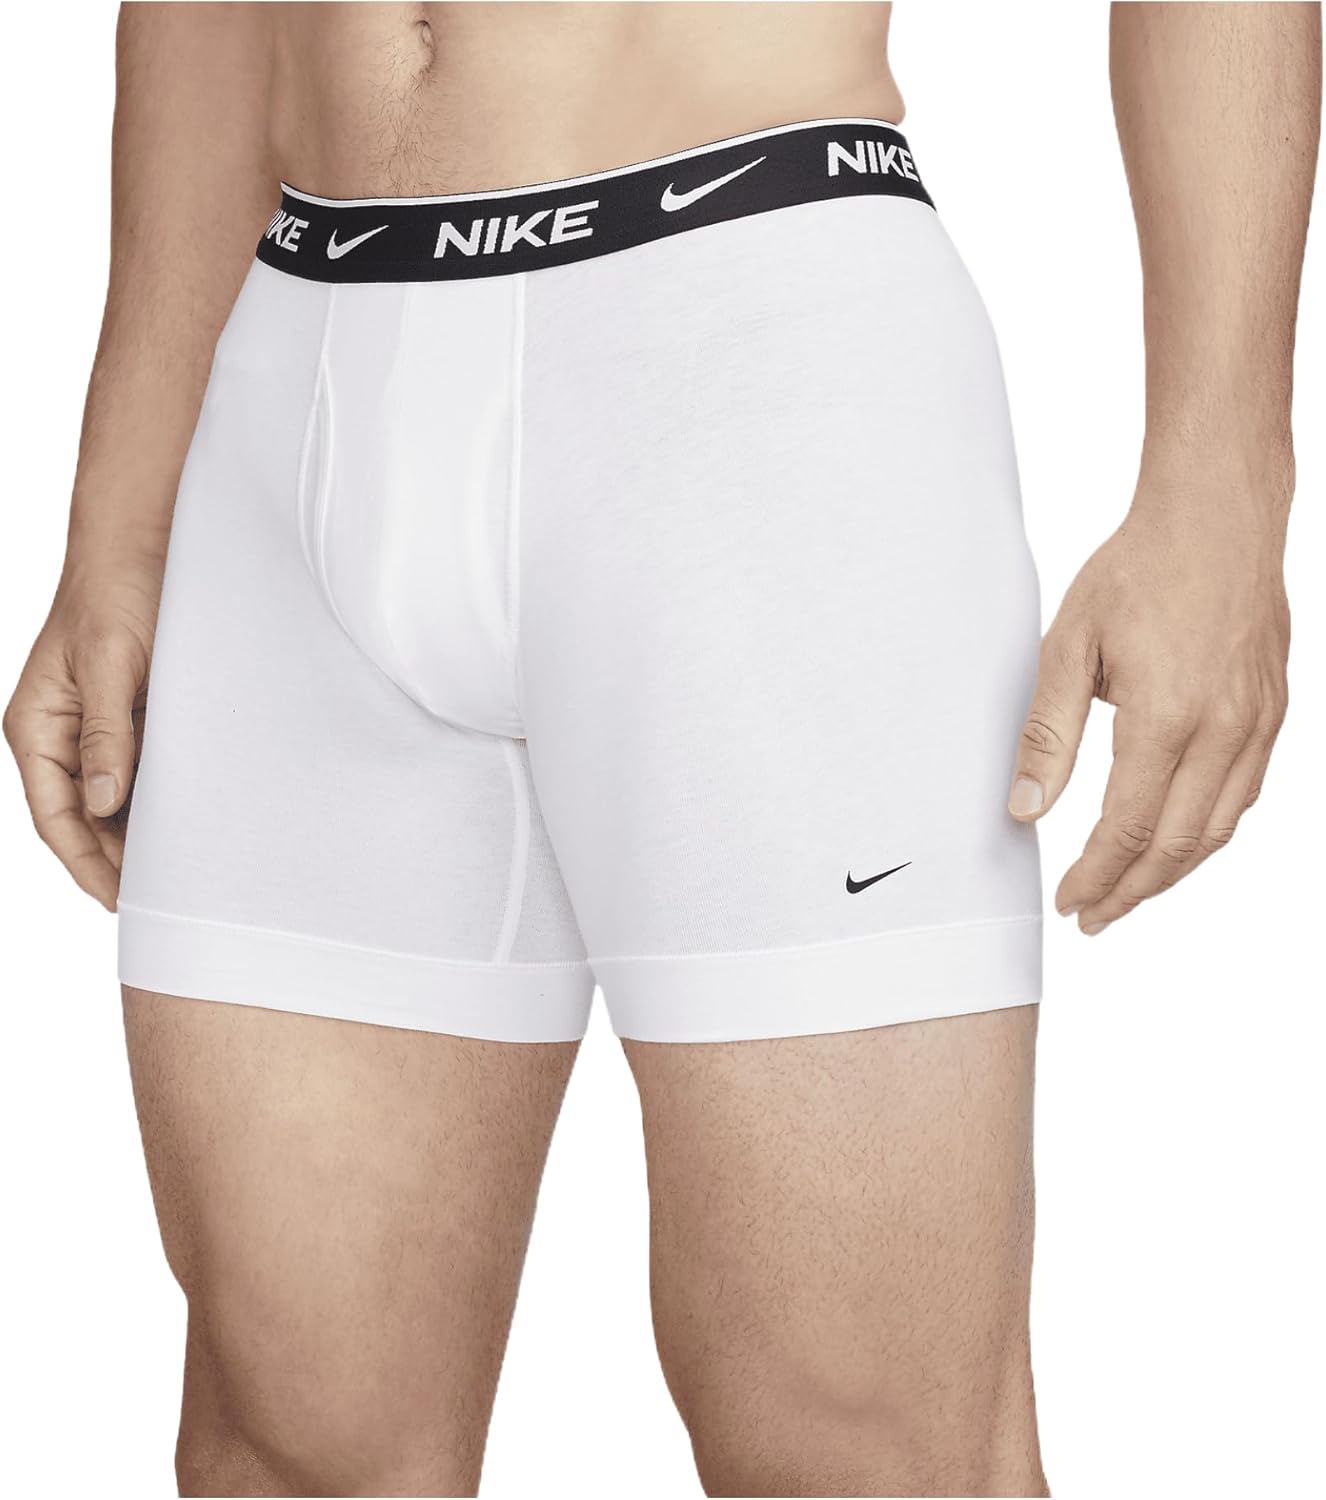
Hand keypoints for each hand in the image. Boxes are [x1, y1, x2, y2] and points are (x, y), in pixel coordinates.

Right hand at [5, 550, 161, 909]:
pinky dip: (167, 796)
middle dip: (119, 859)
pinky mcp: (137, 716)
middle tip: (167, 898)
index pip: (56, 817)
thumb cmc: (117, 589)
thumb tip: (103, 804)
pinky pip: (148, 769)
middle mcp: (64, 734)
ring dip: (145, 831)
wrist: (145, 540)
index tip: (121, 901)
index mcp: (38, 727)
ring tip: (187, 870)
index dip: (87, 864)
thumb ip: (107, 733)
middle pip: (87, 818)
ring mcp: (101, 727)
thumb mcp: (108, 661)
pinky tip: (198, 819)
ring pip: (119, 799)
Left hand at [1007, 477, 1290, 934]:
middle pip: (1175, 846)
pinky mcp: (1274, 711)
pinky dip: (1208, 832)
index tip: (1068, 902)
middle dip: (1131, 892)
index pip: (1125, 830)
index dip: (1095, 877)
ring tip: (1130, 892)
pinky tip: (1178, 840)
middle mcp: (1223, 731)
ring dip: (1172, 872)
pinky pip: (1244, 795)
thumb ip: (1048, 735)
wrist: (1217, 516)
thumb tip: (1025, 808)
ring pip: (1218, 829)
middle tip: (1093, 917)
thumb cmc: (1137, 571)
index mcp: (1166, 719)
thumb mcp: (1068, 647)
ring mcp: (1258, 723)